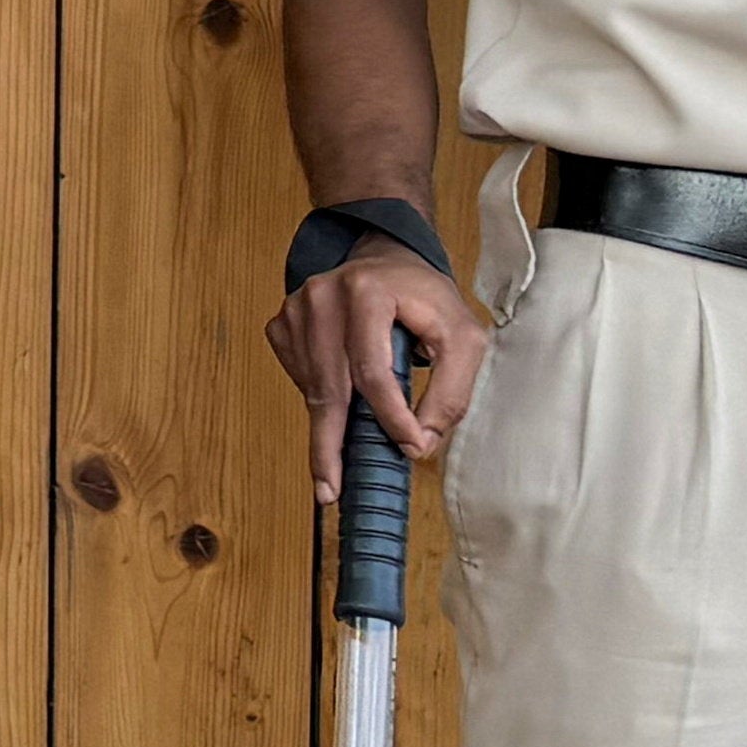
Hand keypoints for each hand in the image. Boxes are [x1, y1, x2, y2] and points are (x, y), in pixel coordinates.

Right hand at [263, 242, 487, 500]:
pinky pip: (299, 379)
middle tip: (330, 489)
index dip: (391, 416)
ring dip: (335, 422)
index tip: (409, 448)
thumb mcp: (464, 338)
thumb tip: (419, 441)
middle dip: (331, 444)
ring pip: (313, 389)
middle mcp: (322, 295)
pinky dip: (322, 398)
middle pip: (329, 387)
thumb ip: (451, 392)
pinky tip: (344, 388)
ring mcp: (295, 308)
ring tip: (350, 442)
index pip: (373, 370)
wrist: (386, 258)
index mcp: (367, 292)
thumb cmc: (426, 299)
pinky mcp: (282, 323)